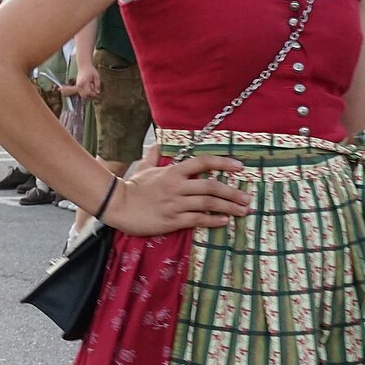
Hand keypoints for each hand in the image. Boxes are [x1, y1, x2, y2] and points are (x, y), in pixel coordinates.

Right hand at [74, 61, 101, 100]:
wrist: (83, 66)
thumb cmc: (91, 70)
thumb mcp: (96, 76)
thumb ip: (97, 84)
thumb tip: (98, 92)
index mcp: (84, 82)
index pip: (88, 93)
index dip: (93, 95)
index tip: (98, 93)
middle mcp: (79, 85)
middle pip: (84, 95)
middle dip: (91, 96)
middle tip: (96, 93)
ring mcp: (78, 86)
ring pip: (82, 95)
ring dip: (88, 95)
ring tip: (93, 91)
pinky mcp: (77, 86)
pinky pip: (81, 92)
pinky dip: (86, 93)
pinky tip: (90, 89)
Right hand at [99, 155, 252, 236]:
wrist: (117, 206)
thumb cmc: (132, 187)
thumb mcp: (144, 167)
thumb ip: (155, 155)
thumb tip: (159, 143)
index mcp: (173, 172)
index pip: (202, 163)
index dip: (223, 163)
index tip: (240, 167)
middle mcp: (177, 187)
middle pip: (211, 187)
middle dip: (232, 193)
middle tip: (247, 198)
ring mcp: (175, 204)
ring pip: (208, 204)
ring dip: (228, 207)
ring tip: (243, 211)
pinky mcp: (172, 220)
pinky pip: (197, 220)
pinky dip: (213, 221)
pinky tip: (224, 221)